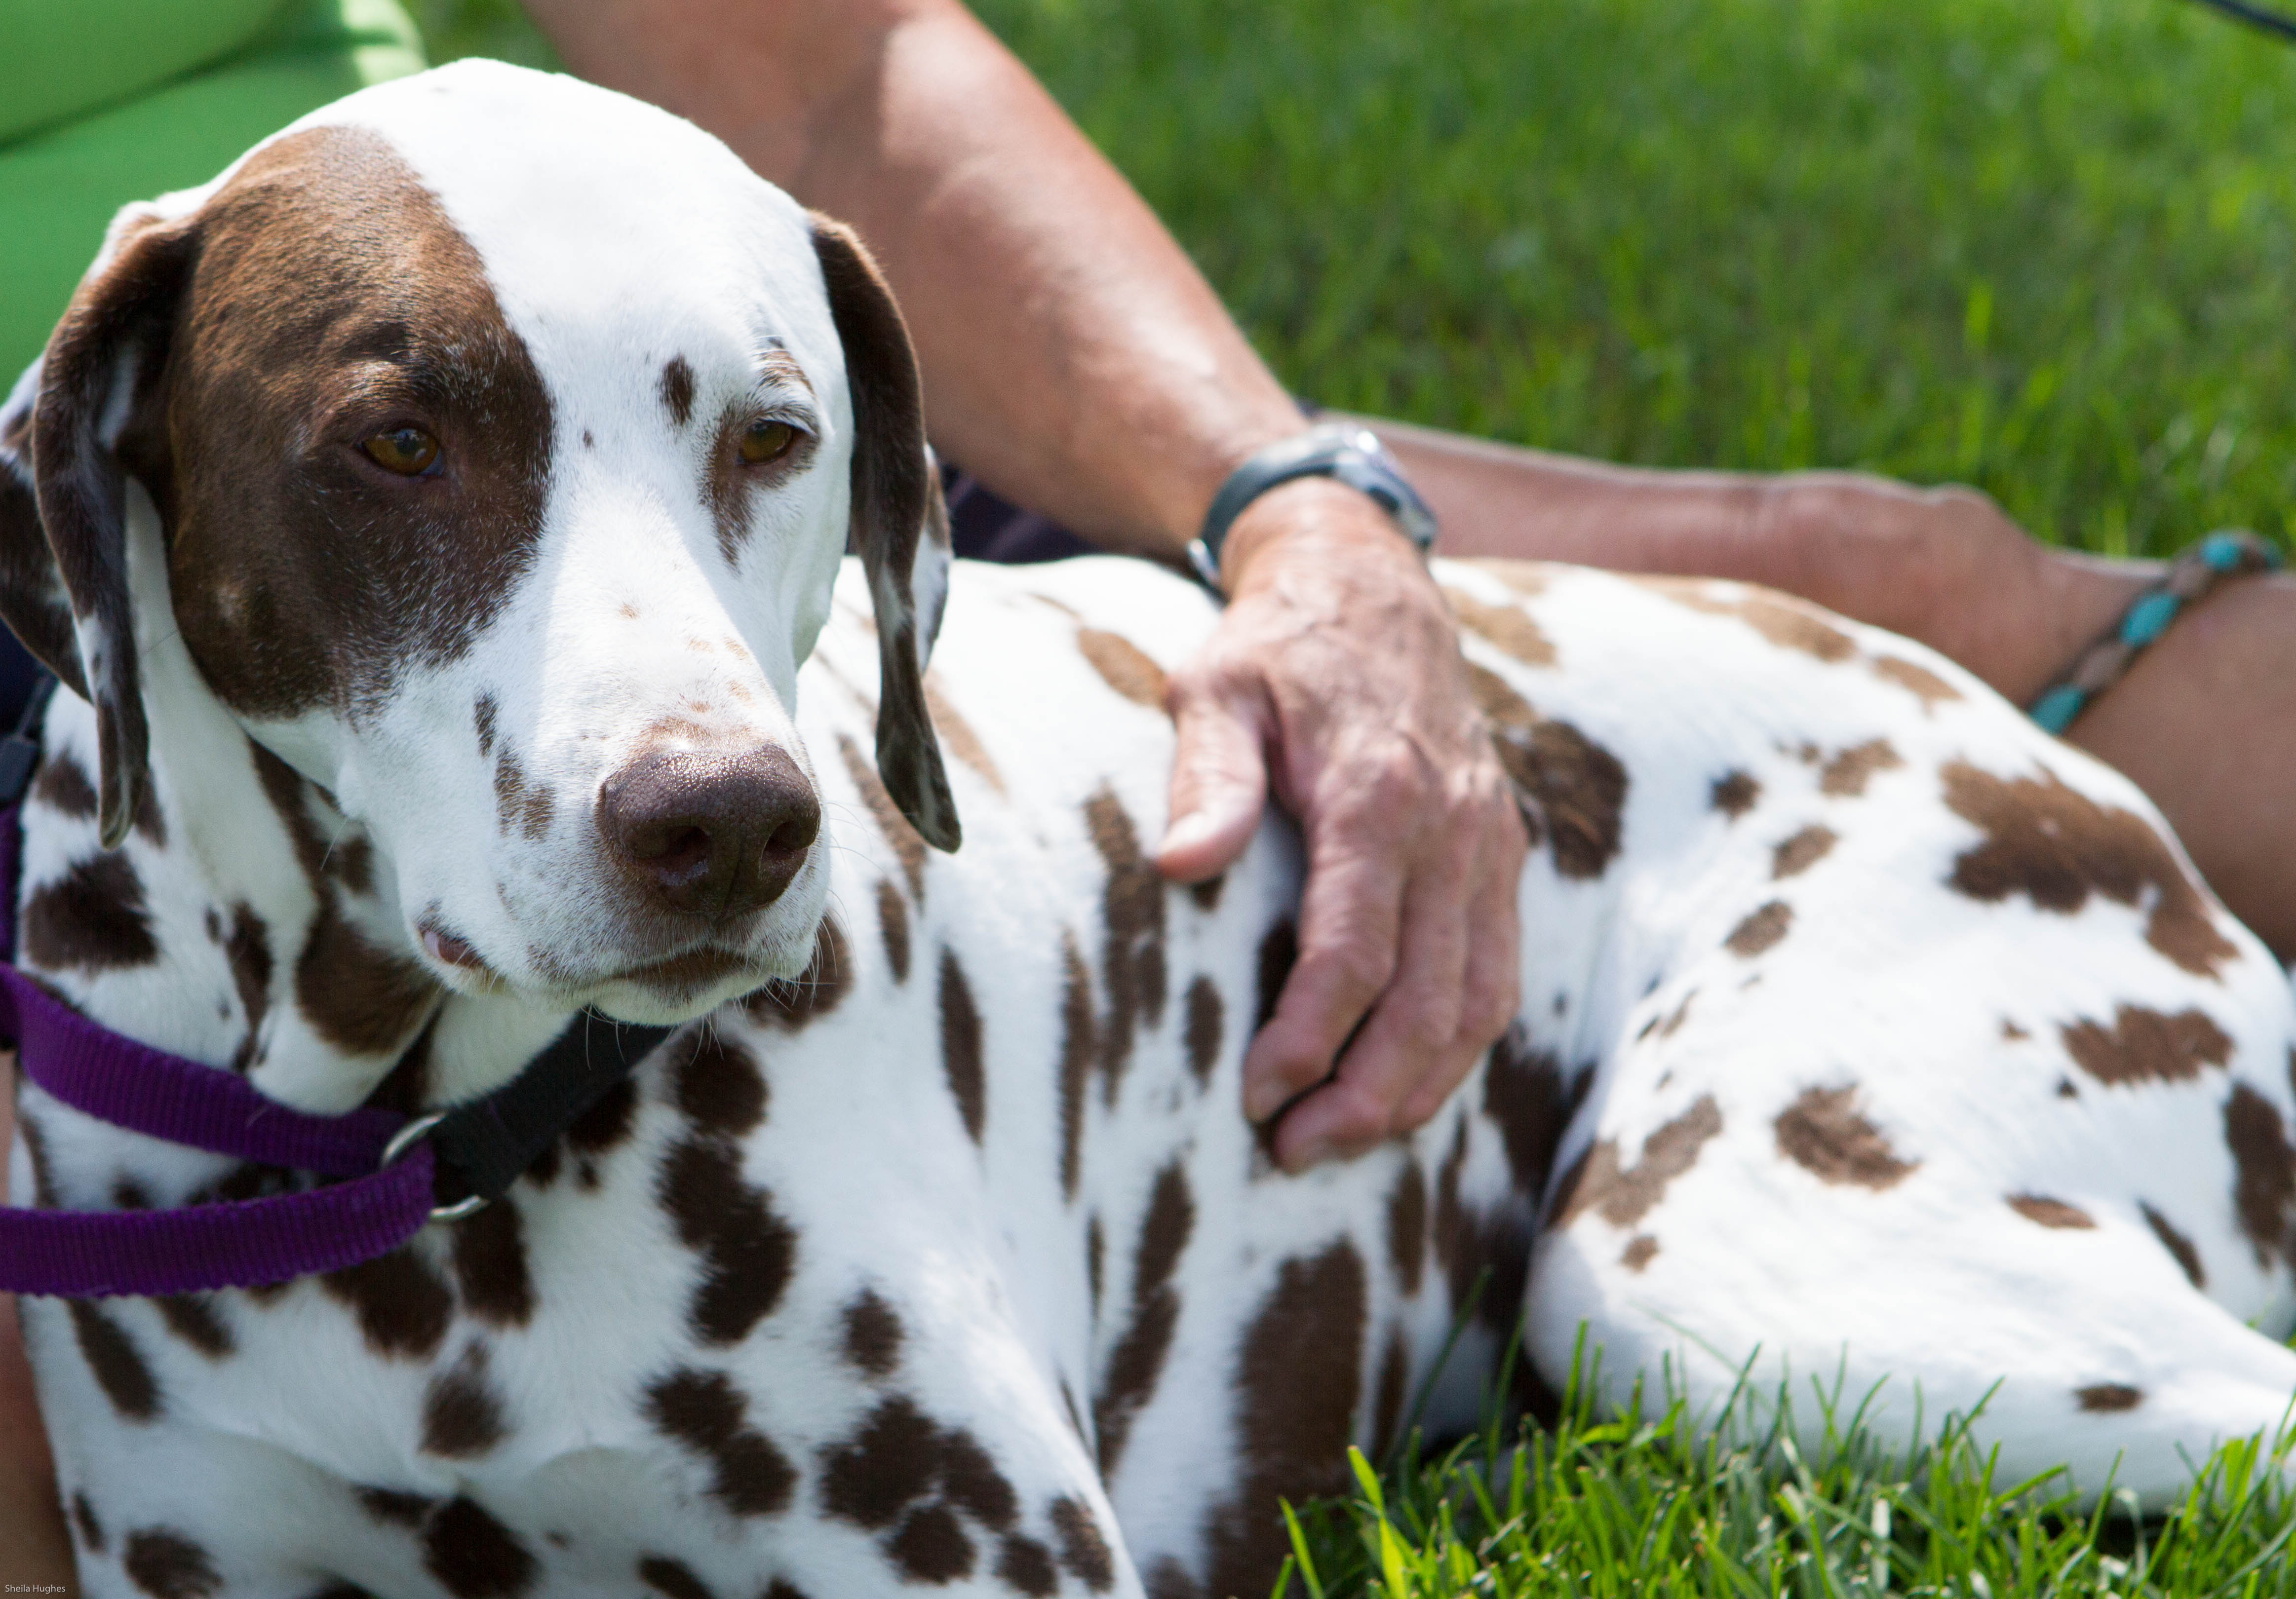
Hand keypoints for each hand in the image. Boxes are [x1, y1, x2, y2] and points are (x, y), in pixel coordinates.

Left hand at [1157, 479, 1527, 1169]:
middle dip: (1365, 1094)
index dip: (1309, 1038)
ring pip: (1479, 1005)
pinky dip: (1456, 1046)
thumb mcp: (1215, 687)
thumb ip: (1206, 776)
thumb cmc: (1274, 647)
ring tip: (1339, 1139)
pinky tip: (1400, 1086)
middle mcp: (1453, 830)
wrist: (1369, 586)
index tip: (1254, 1095)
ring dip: (1417, 1089)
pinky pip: (1496, 976)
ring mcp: (1489, 847)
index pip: (1357, 953)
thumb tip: (1180, 865)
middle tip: (1290, 1150)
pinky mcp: (1500, 857)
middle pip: (1430, 1002)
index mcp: (1381, 795)